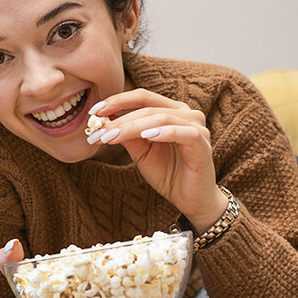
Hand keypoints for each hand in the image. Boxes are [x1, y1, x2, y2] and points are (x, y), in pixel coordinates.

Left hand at [85, 89, 227, 229]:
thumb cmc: (167, 173)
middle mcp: (186, 114)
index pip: (142, 97)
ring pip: (162, 118)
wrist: (190, 199)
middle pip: (149, 107)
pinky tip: (147, 136)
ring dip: (134, 126)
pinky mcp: (203, 145)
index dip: (118, 101)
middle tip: (99, 131)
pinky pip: (185, 133)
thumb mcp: (141, 152)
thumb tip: (104, 119)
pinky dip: (165, 132)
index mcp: (171, 111)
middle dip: (120, 119)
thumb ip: (127, 134)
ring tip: (113, 136)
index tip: (94, 111)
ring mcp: (197, 128)